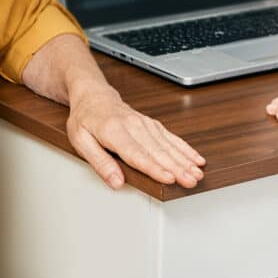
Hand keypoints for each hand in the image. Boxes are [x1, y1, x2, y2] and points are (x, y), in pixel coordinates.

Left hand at [67, 83, 204, 189]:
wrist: (94, 96)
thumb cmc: (85, 119)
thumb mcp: (80, 141)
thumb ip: (100, 163)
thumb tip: (116, 182)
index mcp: (113, 131)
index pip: (137, 154)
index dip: (155, 168)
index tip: (169, 178)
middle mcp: (133, 126)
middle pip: (158, 151)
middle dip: (177, 167)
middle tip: (191, 181)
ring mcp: (145, 124)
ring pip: (168, 145)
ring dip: (185, 160)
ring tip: (197, 173)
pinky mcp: (152, 124)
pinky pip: (171, 137)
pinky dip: (185, 148)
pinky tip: (196, 158)